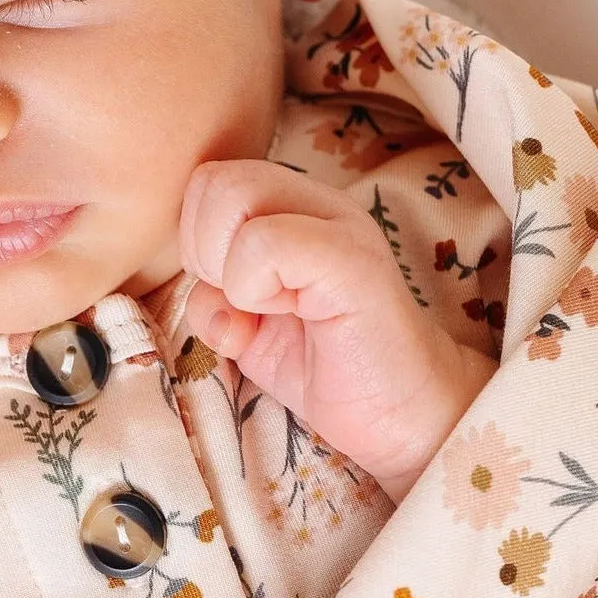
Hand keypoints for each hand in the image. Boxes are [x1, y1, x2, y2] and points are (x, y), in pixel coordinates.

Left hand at [179, 160, 493, 501]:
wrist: (402, 416)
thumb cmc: (324, 366)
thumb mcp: (246, 325)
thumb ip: (211, 294)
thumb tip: (198, 290)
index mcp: (291, 206)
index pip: (206, 182)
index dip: (196, 239)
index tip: (228, 290)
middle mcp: (316, 201)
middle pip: (214, 181)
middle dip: (203, 251)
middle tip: (244, 300)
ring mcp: (339, 224)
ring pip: (233, 196)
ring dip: (228, 268)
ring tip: (270, 308)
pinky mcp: (353, 261)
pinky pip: (265, 243)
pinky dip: (252, 289)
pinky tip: (290, 317)